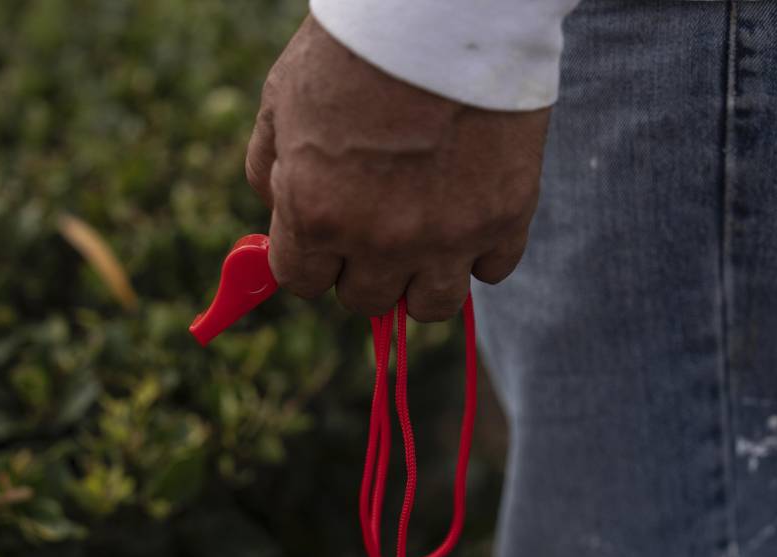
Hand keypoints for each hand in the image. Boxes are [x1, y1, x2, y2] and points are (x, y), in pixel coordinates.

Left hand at [245, 16, 550, 320]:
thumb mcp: (281, 103)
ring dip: (422, 281)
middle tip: (377, 224)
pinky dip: (481, 252)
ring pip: (430, 307)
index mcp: (315, 214)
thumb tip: (277, 217)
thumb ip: (271, 171)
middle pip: (364, 300)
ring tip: (426, 237)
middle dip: (364, 268)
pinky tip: (470, 212)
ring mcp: (446, 236)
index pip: (302, 282)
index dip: (311, 259)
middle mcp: (378, 239)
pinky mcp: (505, 217)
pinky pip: (492, 272)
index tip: (325, 238)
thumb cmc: (353, 49)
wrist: (442, 10)